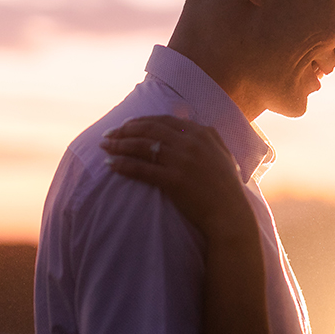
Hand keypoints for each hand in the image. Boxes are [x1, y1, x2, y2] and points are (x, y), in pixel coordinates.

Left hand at [101, 116, 256, 241]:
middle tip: (109, 134)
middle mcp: (191, 143)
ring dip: (119, 144)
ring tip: (104, 146)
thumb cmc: (226, 186)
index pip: (164, 120)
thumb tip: (187, 119)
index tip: (126, 125)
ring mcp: (182, 161)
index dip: (141, 121)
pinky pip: (141, 169)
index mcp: (202, 133)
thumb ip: (207, 135)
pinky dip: (123, 165)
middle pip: (149, 129)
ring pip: (142, 146)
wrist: (230, 213)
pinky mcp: (173, 180)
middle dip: (125, 130)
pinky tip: (110, 164)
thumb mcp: (222, 153)